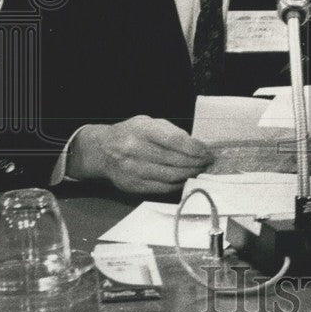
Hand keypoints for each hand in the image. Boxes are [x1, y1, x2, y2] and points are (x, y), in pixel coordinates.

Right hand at [68, 115, 212, 193]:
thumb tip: (197, 146)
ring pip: (170, 176)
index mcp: (141, 130)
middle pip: (174, 161)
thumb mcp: (149, 123)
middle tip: (208, 162)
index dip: (194, 148)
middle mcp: (135, 150)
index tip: (207, 152)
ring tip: (200, 170)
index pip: (174, 140)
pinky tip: (186, 179)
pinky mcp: (133, 185)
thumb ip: (171, 132)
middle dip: (196, 163)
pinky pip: (162, 188)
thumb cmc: (132, 133)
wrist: (102, 150)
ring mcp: (132, 170)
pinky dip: (178, 184)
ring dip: (190, 174)